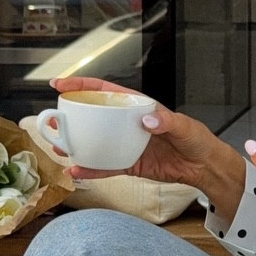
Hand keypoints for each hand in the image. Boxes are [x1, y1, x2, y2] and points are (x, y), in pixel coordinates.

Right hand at [48, 78, 238, 207]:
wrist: (203, 166)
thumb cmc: (196, 139)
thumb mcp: (184, 125)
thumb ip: (166, 121)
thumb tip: (148, 120)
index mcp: (137, 107)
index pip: (105, 91)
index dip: (82, 86)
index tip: (61, 85)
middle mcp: (127, 124)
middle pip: (93, 117)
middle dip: (70, 117)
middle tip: (52, 120)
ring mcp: (125, 144)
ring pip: (94, 142)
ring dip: (75, 144)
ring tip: (58, 146)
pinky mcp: (128, 165)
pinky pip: (105, 167)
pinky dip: (91, 169)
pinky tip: (77, 170)